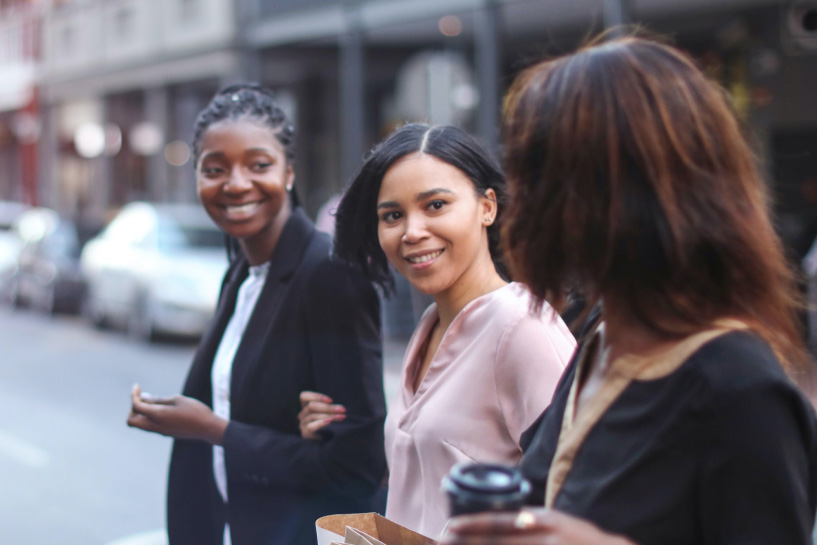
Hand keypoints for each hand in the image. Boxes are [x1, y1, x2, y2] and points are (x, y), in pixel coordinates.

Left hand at [127, 384, 227, 444]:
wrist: (208, 428)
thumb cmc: (195, 411)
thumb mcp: (177, 399)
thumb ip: (158, 400)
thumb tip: (144, 398)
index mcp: (157, 415)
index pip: (135, 406)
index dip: (133, 395)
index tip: (137, 386)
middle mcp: (155, 426)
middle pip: (131, 421)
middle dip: (133, 408)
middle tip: (142, 398)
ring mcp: (160, 431)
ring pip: (140, 425)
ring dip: (141, 413)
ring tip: (154, 401)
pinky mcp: (166, 433)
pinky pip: (150, 426)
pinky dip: (150, 417)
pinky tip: (163, 408)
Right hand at [298, 390, 345, 438]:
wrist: (325, 444)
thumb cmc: (328, 425)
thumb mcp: (327, 413)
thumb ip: (329, 408)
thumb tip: (341, 408)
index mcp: (306, 406)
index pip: (304, 396)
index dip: (316, 396)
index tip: (331, 400)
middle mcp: (302, 414)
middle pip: (311, 406)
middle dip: (328, 407)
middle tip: (342, 409)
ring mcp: (303, 424)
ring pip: (313, 415)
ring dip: (329, 415)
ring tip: (341, 417)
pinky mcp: (305, 433)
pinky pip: (312, 426)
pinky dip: (321, 423)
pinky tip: (329, 422)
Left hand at [440, 508, 636, 544]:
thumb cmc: (580, 540)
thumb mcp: (556, 522)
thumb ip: (531, 521)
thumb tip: (502, 519)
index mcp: (542, 519)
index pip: (499, 520)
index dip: (472, 524)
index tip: (449, 526)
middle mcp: (543, 535)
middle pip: (496, 540)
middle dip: (467, 542)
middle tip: (442, 540)